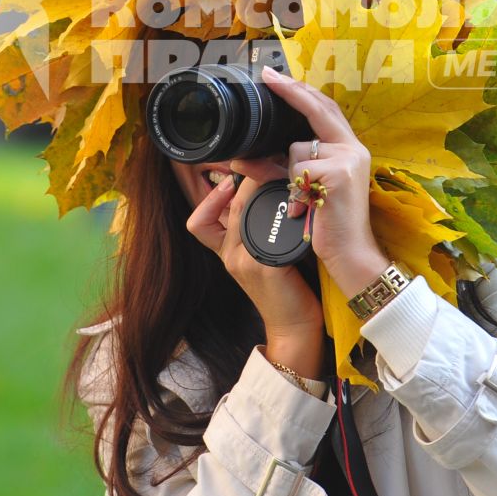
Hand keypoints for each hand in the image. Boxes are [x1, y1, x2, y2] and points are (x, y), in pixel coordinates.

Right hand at [183, 162, 324, 349]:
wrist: (294, 328)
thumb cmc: (284, 289)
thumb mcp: (259, 258)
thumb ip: (254, 233)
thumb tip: (263, 197)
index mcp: (226, 253)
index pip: (199, 222)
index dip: (210, 198)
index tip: (231, 182)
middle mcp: (230, 256)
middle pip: (228, 206)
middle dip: (247, 180)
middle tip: (268, 166)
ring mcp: (245, 261)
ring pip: (244, 211)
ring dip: (262, 190)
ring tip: (282, 180)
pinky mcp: (266, 266)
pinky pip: (265, 229)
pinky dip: (280, 212)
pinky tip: (297, 207)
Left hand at [254, 66, 390, 299]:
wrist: (352, 255)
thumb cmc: (330, 224)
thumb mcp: (308, 189)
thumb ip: (288, 168)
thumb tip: (248, 159)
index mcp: (350, 149)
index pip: (324, 109)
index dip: (301, 91)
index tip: (276, 76)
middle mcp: (353, 149)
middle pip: (317, 109)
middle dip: (290, 92)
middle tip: (267, 76)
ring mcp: (348, 159)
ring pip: (296, 149)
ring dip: (288, 175)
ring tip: (304, 201)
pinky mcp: (338, 173)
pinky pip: (298, 169)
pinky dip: (294, 189)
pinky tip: (306, 208)